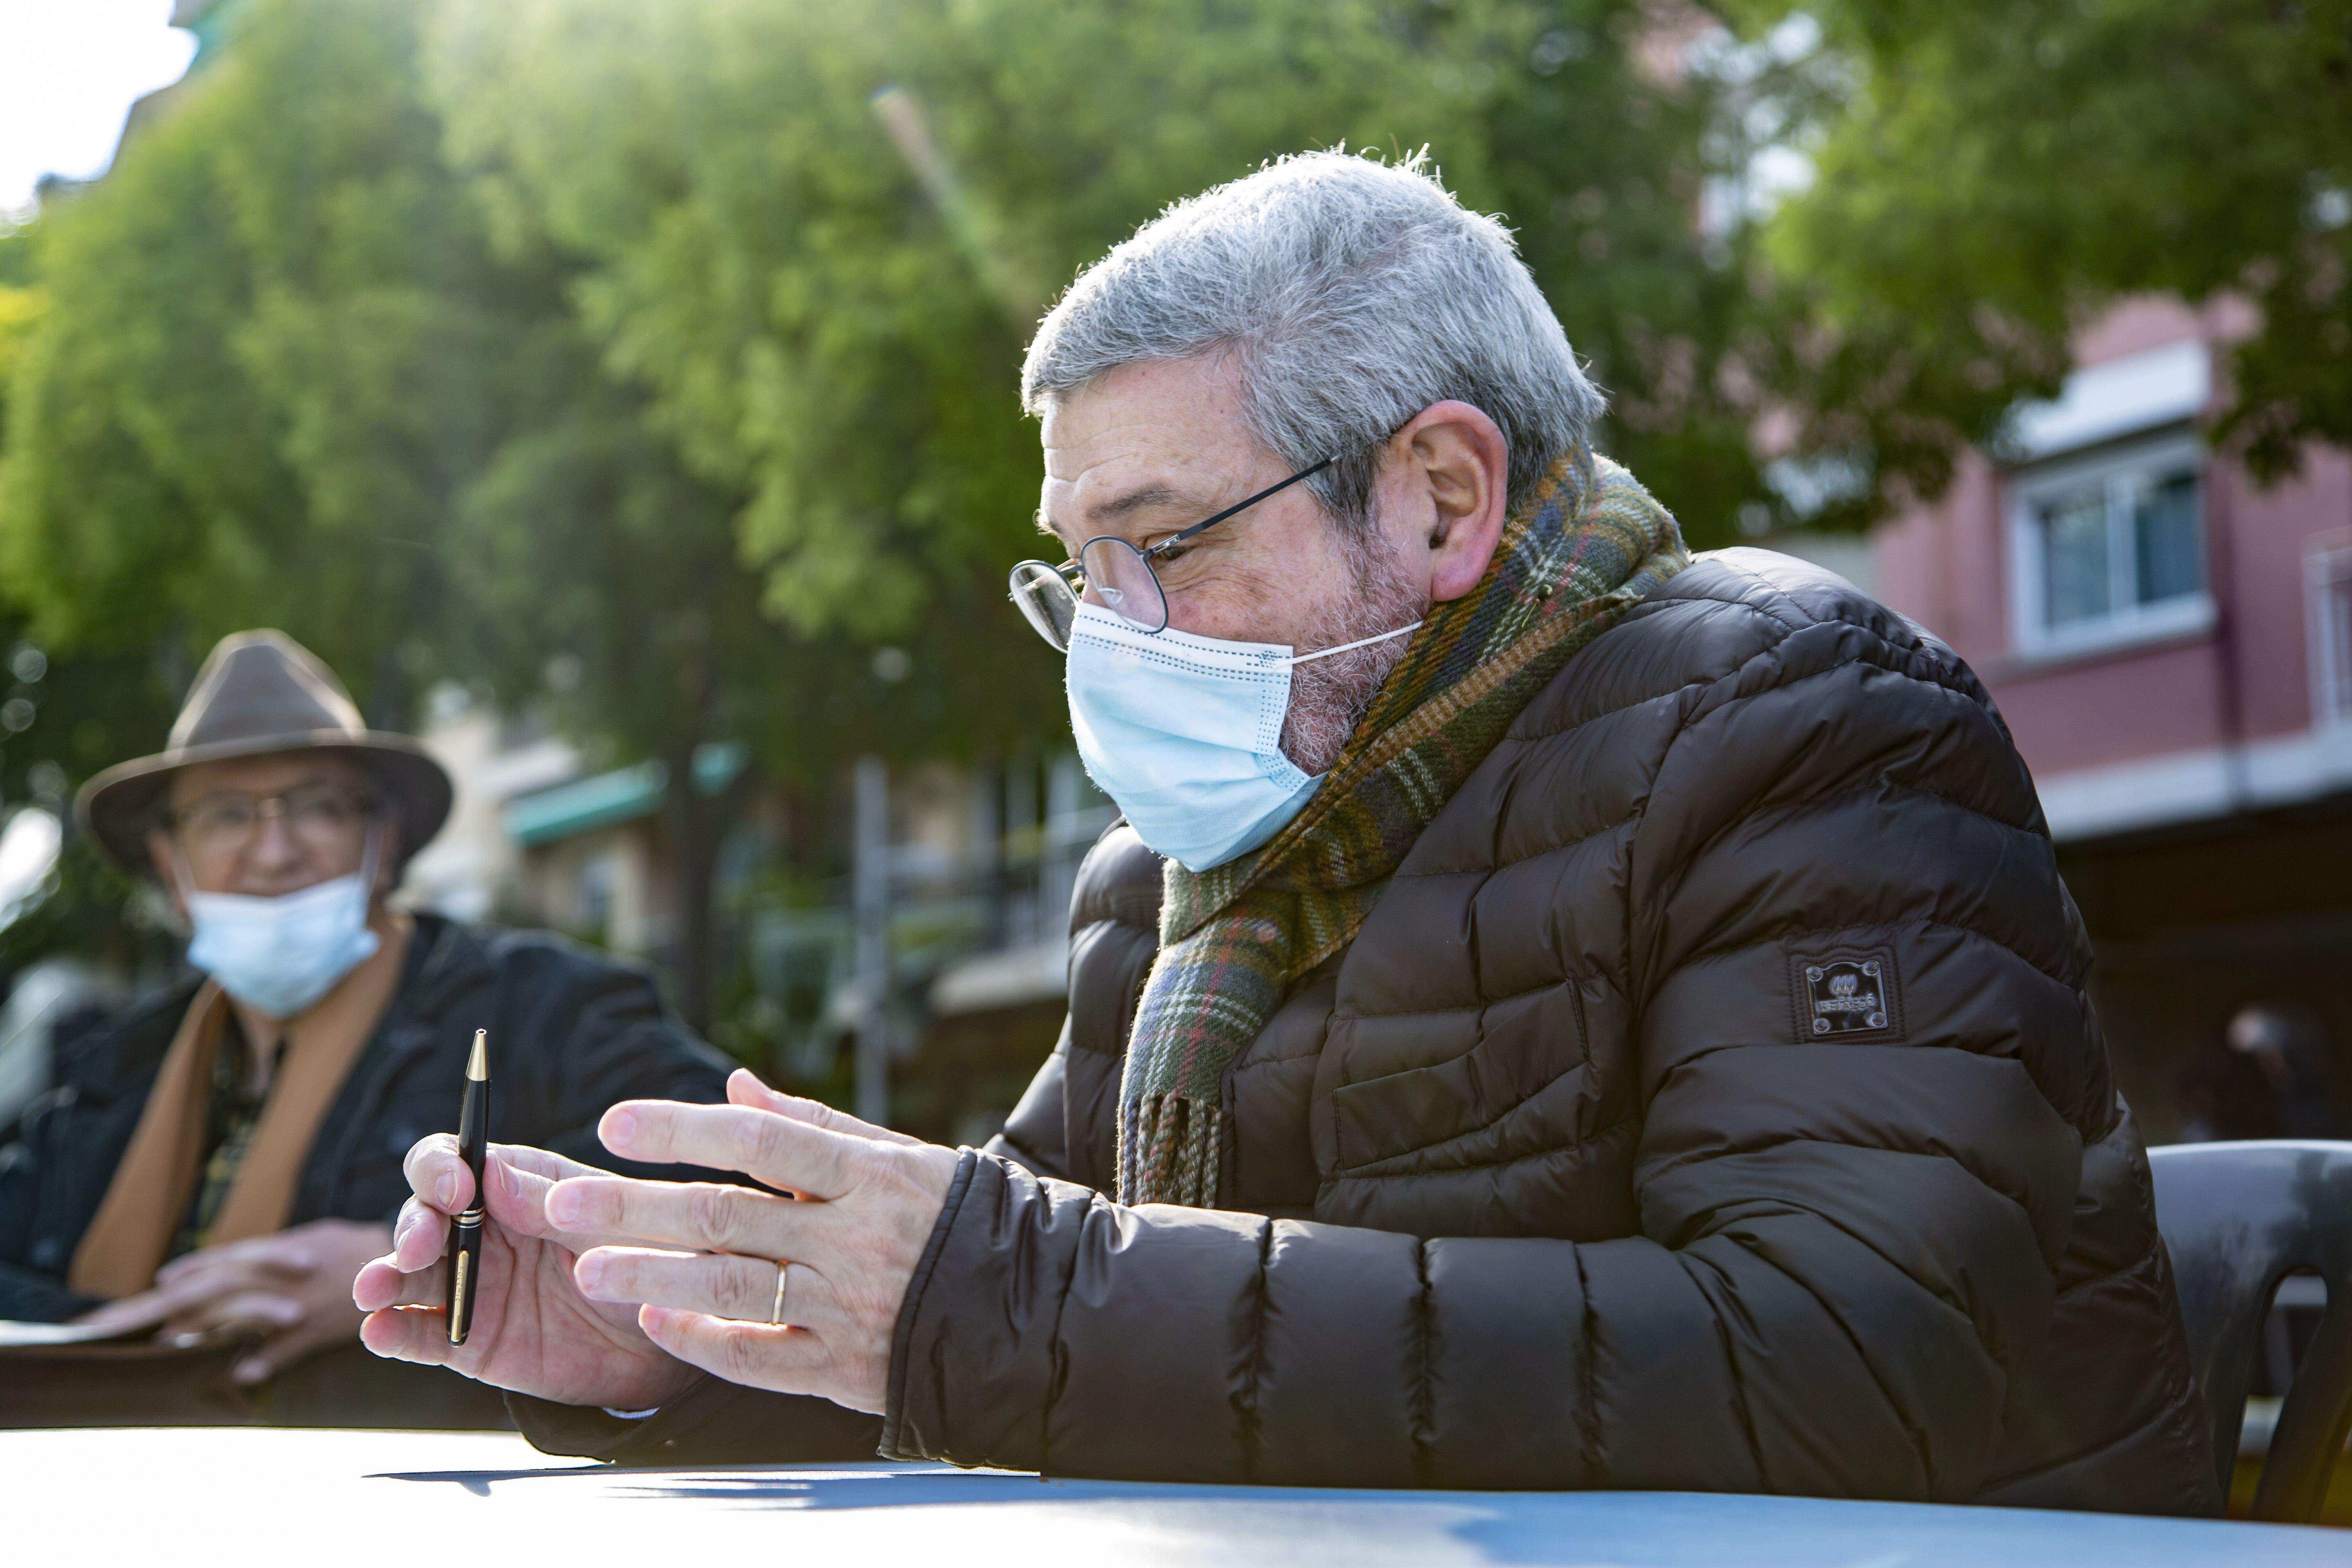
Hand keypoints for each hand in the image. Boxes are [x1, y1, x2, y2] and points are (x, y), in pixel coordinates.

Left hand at [74, 1218, 391, 1384]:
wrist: (417, 1261)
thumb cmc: (362, 1249)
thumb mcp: (321, 1235)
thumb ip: (282, 1249)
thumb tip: (242, 1258)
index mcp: (290, 1245)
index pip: (232, 1255)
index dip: (196, 1266)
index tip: (165, 1278)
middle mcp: (291, 1272)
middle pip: (226, 1285)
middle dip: (185, 1300)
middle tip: (153, 1316)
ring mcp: (304, 1300)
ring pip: (245, 1314)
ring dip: (207, 1329)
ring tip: (175, 1342)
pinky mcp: (321, 1328)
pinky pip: (285, 1348)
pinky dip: (261, 1360)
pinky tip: (238, 1372)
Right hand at [351, 1138, 698, 1410]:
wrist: (666, 1341)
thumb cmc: (650, 1262)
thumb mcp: (616, 1227)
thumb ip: (555, 1204)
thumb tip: (489, 1173)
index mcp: (519, 1185)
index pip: (458, 1159)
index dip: (442, 1167)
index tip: (456, 1188)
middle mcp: (483, 1229)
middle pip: (424, 1213)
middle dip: (414, 1226)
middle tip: (421, 1245)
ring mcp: (471, 1284)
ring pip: (409, 1274)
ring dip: (384, 1276)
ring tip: (371, 1289)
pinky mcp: (467, 1340)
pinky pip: (419, 1334)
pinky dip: (392, 1331)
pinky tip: (378, 1330)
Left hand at [551, 1069, 959, 1414]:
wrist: (1036, 1312)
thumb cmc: (961, 1220)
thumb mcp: (903, 1156)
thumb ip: (815, 1124)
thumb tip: (736, 1086)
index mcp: (872, 1175)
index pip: (761, 1139)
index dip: (684, 1128)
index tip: (615, 1123)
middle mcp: (855, 1237)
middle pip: (727, 1213)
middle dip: (635, 1206)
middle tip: (561, 1201)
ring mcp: (850, 1306)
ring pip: (732, 1286)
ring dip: (650, 1274)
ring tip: (583, 1267)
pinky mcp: (847, 1368)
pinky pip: (761, 1354)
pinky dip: (704, 1339)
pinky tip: (655, 1321)